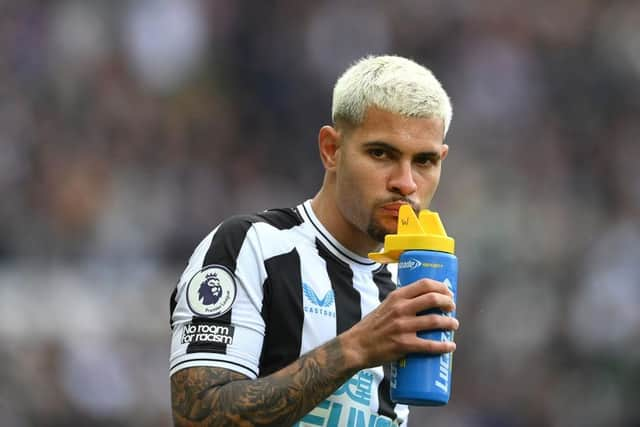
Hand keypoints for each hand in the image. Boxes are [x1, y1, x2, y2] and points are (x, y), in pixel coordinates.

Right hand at [341, 278, 458, 369]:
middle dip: (448, 303)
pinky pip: (430, 345)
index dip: (441, 287)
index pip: (424, 284)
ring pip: (435, 321)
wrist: (357, 346)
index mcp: (396, 297)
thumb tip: (423, 300)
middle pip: (433, 299)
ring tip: (454, 325)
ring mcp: (403, 327)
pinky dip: (444, 346)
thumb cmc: (372, 326)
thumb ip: (402, 302)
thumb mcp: (385, 306)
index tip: (448, 292)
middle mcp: (400, 309)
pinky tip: (450, 346)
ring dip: (450, 323)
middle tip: (452, 308)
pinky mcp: (404, 344)